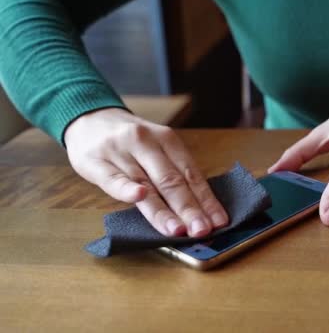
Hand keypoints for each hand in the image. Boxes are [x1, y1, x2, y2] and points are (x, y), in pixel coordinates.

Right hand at [64, 108, 228, 236]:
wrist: (89, 118)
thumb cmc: (129, 141)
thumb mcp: (156, 148)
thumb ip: (174, 173)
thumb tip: (201, 210)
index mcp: (167, 140)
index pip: (191, 174)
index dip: (206, 200)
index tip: (220, 221)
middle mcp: (146, 143)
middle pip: (172, 180)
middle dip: (190, 209)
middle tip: (203, 230)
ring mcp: (120, 151)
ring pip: (146, 184)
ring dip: (163, 210)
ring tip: (178, 230)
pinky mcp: (95, 161)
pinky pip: (112, 177)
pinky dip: (126, 188)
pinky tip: (138, 197)